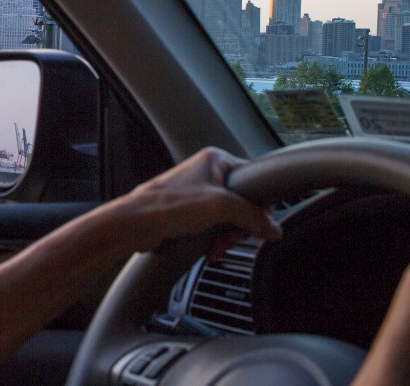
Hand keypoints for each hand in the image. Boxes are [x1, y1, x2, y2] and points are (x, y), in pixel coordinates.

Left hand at [119, 147, 281, 256]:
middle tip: (232, 237)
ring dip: (227, 236)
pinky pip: (215, 227)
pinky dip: (215, 240)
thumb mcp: (220, 207)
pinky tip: (210, 249)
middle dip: (240, 226)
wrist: (135, 225)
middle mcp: (208, 173)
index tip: (258, 223)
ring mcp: (198, 193)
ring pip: (230, 218)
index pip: (255, 180)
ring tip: (218, 246)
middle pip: (244, 203)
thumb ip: (252, 216)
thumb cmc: (168, 205)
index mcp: (216, 160)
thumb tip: (274, 229)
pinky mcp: (190, 213)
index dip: (259, 205)